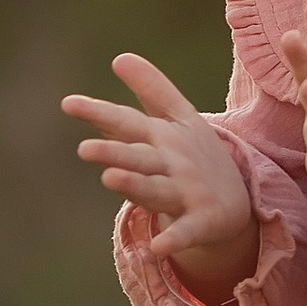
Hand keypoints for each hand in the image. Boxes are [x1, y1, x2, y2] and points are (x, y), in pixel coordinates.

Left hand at [63, 53, 258, 300]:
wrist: (239, 201)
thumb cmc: (197, 155)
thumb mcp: (179, 118)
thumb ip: (150, 88)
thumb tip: (120, 56)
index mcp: (163, 136)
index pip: (127, 122)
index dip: (99, 113)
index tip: (68, 104)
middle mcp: (173, 161)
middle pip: (140, 156)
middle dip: (116, 151)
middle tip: (84, 148)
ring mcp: (188, 191)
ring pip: (158, 189)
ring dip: (136, 185)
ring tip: (111, 179)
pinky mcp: (203, 220)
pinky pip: (188, 231)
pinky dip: (176, 239)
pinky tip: (157, 248)